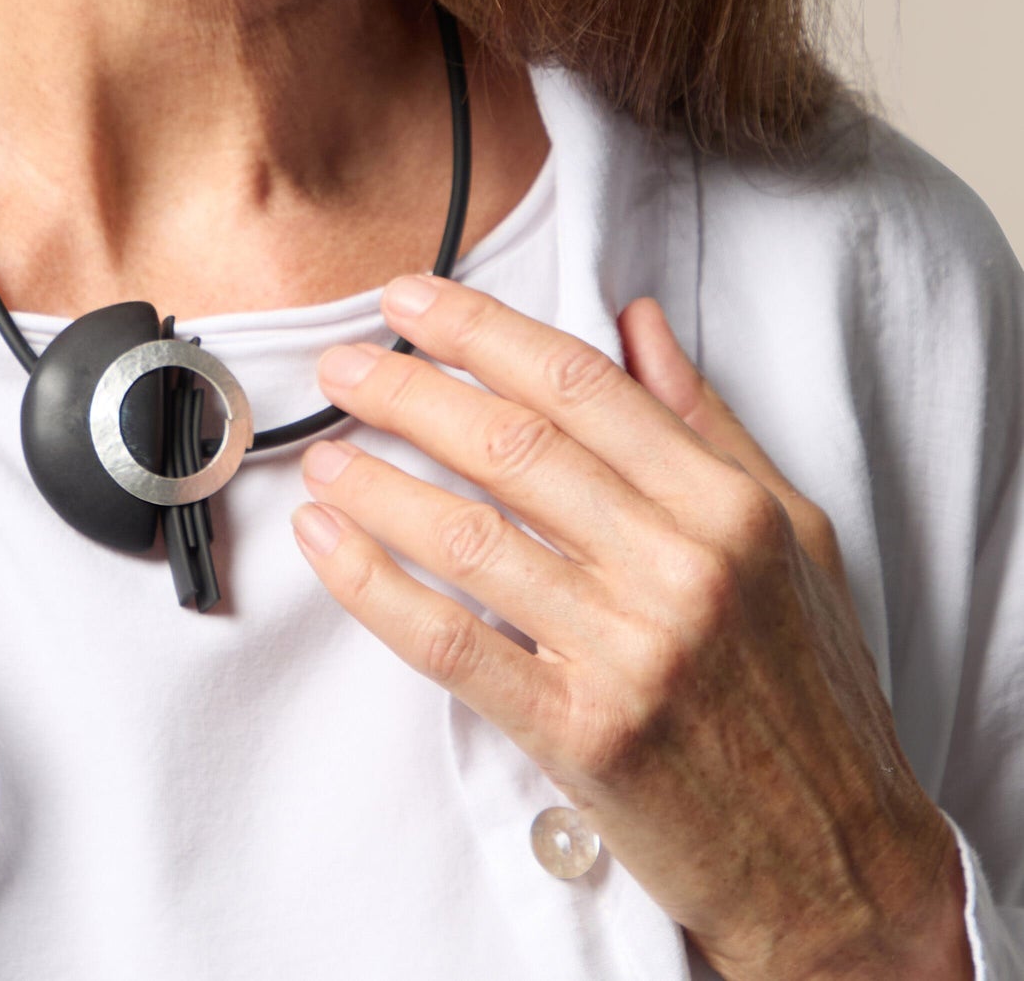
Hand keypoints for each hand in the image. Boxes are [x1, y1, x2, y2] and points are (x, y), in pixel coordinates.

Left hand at [291, 277, 970, 980]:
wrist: (840, 862)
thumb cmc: (812, 692)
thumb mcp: (793, 534)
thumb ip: (704, 421)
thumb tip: (634, 319)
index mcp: (726, 506)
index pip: (579, 384)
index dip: (481, 331)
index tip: (411, 300)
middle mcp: (680, 566)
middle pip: (512, 445)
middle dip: (409, 390)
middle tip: (343, 364)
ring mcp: (629, 652)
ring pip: (470, 535)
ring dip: (376, 484)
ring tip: (322, 456)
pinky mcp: (582, 735)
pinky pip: (454, 642)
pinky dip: (375, 585)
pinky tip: (328, 544)